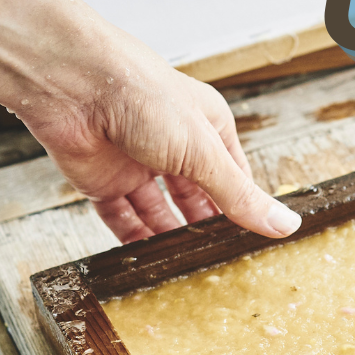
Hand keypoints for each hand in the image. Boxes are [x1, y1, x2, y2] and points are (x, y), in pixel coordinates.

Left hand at [15, 24, 300, 243]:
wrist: (69, 84)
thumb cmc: (141, 94)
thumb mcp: (204, 152)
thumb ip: (240, 195)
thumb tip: (284, 223)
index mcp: (207, 128)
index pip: (235, 178)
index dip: (244, 209)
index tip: (255, 243)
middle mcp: (173, 146)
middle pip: (197, 199)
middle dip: (207, 229)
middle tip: (223, 264)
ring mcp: (137, 164)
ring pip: (159, 212)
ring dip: (170, 239)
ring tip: (188, 270)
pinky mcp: (102, 181)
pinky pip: (121, 218)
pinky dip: (132, 240)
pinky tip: (145, 262)